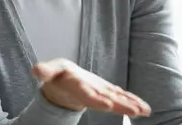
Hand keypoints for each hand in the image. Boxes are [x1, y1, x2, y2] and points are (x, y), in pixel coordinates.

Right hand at [32, 58, 150, 117]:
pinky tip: (145, 109)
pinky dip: (133, 102)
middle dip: (121, 107)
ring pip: (118, 102)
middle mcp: (92, 95)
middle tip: (135, 111)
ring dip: (132, 106)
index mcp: (78, 89)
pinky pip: (122, 98)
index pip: (87, 96)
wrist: (63, 85)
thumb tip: (36, 69)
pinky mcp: (108, 93)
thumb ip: (45, 71)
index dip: (96, 100)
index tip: (106, 105)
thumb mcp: (50, 70)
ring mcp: (101, 95)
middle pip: (107, 102)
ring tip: (145, 112)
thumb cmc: (57, 76)